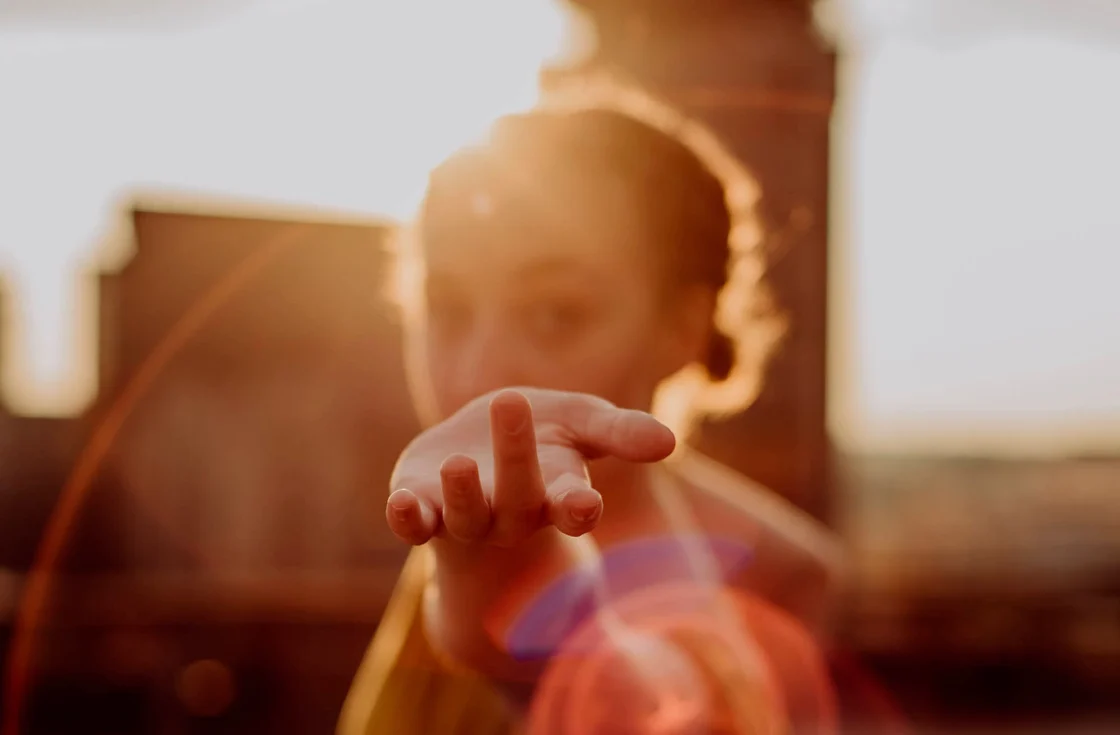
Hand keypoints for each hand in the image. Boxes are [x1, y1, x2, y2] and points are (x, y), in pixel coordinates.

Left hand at [385, 388, 675, 547]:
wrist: (476, 449)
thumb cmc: (542, 437)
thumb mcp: (582, 424)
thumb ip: (621, 432)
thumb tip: (669, 442)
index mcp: (558, 492)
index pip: (574, 506)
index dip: (578, 507)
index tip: (584, 503)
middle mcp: (514, 513)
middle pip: (519, 499)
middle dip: (517, 459)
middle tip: (511, 401)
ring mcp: (467, 517)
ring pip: (468, 517)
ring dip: (464, 496)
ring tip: (458, 464)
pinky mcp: (424, 512)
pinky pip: (415, 525)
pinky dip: (408, 517)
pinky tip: (401, 502)